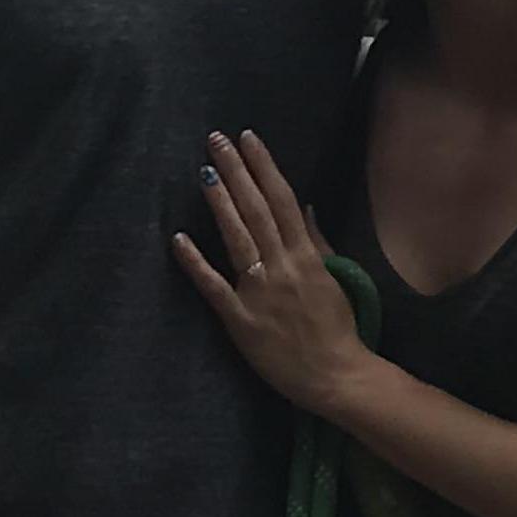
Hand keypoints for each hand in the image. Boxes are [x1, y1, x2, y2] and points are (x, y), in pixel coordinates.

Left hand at [172, 129, 374, 416]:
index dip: (263, 167)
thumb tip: (305, 206)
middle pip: (256, 210)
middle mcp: (282, 267)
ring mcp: (259, 292)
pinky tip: (178, 238)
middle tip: (215, 140)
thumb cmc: (338, 330)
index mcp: (306, 257)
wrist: (337, 377)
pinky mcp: (241, 320)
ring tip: (203, 170)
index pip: (282, 201)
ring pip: (236, 238)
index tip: (248, 139)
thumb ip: (317, 243)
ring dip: (219, 201)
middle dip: (236, 172)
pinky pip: (214, 287)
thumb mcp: (335, 280)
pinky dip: (195, 263)